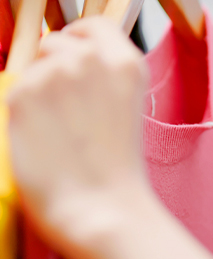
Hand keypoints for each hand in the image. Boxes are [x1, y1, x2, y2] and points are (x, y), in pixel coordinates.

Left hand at [8, 18, 154, 258]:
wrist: (102, 208)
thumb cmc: (117, 170)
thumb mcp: (126, 110)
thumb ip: (104, 78)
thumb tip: (70, 62)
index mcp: (126, 64)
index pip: (94, 26)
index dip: (81, 41)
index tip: (78, 62)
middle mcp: (91, 59)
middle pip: (57, 42)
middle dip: (56, 68)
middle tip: (68, 110)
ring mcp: (55, 74)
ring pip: (34, 68)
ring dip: (41, 92)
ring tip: (60, 130)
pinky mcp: (24, 94)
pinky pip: (16, 91)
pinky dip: (25, 112)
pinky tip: (46, 138)